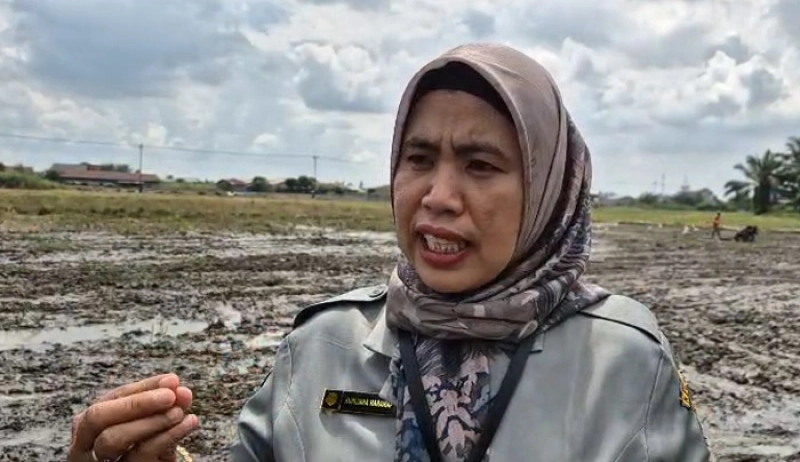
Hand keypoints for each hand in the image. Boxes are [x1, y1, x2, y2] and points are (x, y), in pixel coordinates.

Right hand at [69, 373, 198, 461]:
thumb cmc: (150, 447)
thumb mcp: (154, 423)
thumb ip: (164, 403)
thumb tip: (178, 388)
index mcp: (91, 424)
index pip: (110, 398)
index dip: (142, 388)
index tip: (172, 381)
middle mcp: (86, 443)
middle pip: (97, 417)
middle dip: (136, 402)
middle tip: (170, 395)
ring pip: (113, 438)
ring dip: (152, 420)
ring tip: (180, 412)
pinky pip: (139, 454)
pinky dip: (167, 436)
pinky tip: (188, 424)